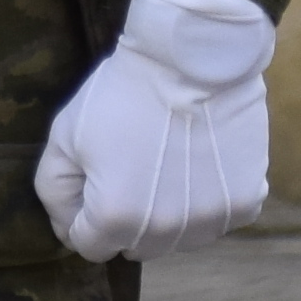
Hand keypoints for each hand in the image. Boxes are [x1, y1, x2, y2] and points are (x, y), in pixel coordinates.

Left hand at [36, 0, 276, 260]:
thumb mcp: (64, 135)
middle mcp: (164, 232)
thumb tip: (70, 229)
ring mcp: (209, 220)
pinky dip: (207, 199)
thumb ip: (55, 193)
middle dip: (125, 216)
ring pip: (177, 238)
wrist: (192, 54)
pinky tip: (200, 161)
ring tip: (169, 162)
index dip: (84, 212)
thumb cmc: (123, 92)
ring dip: (167, 213)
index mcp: (115, 218)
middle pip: (135, 246)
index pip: (90, 246)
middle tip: (133, 165)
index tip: (96, 176)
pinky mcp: (245, 202)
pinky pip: (216, 219)